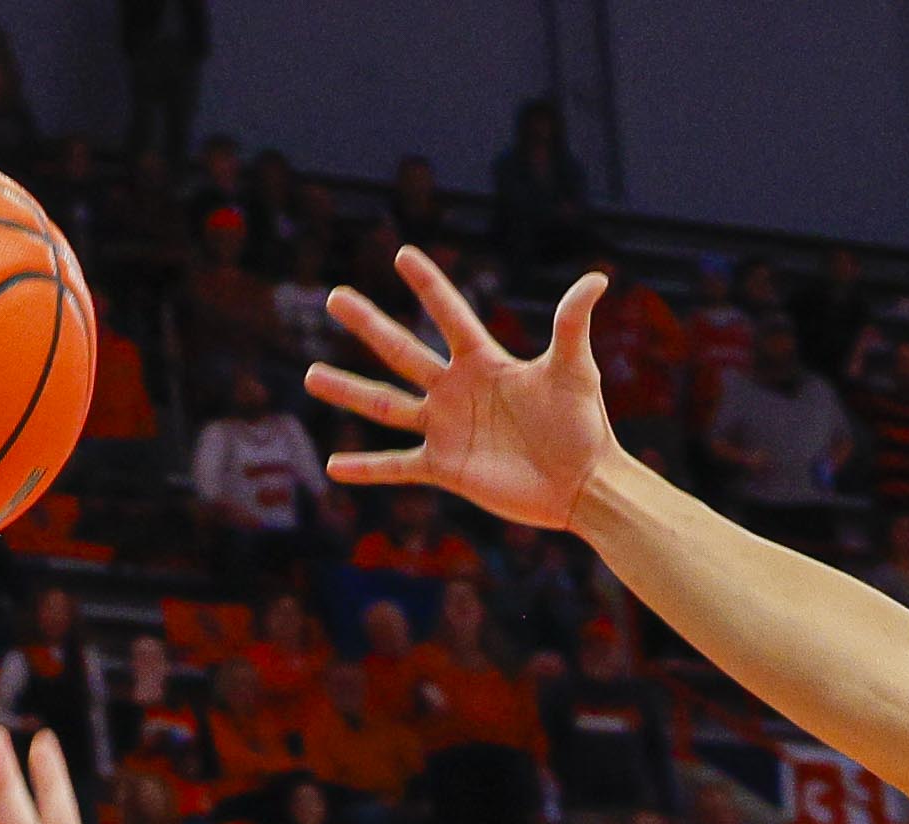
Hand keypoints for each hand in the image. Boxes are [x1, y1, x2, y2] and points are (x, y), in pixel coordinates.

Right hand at [308, 248, 614, 530]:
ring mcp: (447, 429)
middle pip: (402, 351)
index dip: (428, 285)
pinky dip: (366, 469)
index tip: (402, 254)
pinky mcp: (446, 468)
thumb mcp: (575, 370)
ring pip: (386, 406)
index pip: (449, 315)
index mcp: (484, 361)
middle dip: (368, 324)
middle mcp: (457, 390)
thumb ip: (572, 324)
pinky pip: (397, 467)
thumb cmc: (584, 425)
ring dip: (348, 392)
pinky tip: (333, 467)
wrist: (584, 484)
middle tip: (334, 297)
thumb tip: (597, 278)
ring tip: (310, 375)